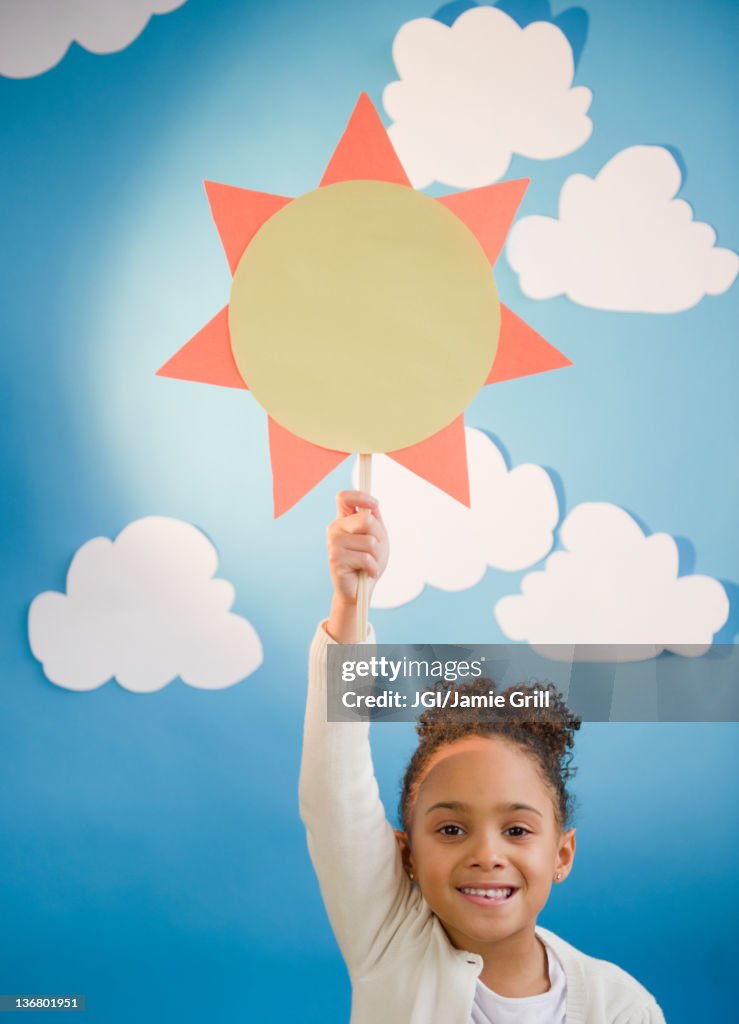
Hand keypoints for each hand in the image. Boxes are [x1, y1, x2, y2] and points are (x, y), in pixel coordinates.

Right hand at [326, 491, 388, 641]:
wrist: (360, 590)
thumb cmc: (369, 562)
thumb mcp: (377, 537)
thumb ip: (374, 520)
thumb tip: (372, 505)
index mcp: (344, 519)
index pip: (345, 497)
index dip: (360, 496)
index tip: (374, 504)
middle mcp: (335, 528)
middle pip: (366, 520)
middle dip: (379, 537)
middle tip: (376, 550)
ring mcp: (333, 543)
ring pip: (369, 541)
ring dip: (377, 556)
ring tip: (370, 563)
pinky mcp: (335, 559)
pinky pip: (365, 558)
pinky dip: (373, 568)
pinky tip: (367, 572)